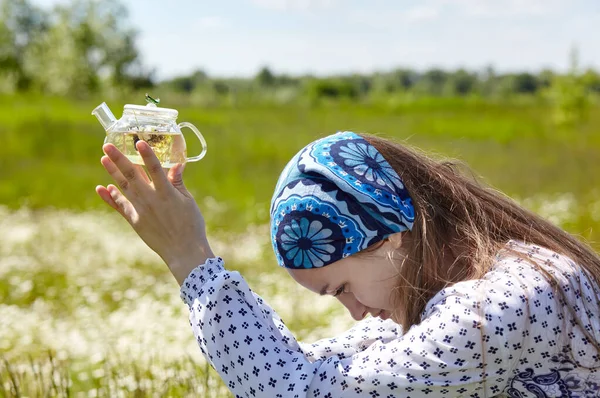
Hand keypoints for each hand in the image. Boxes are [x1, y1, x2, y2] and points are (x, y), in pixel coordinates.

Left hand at [95, 141, 214, 284]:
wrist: (184, 251)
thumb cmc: (191, 225)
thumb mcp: (188, 201)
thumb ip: (178, 182)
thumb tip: (177, 164)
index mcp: (167, 193)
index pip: (155, 169)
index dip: (146, 154)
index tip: (138, 142)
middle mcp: (151, 200)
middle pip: (132, 175)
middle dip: (119, 159)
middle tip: (107, 145)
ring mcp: (141, 210)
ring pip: (123, 187)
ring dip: (112, 173)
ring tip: (103, 159)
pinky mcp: (135, 221)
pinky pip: (120, 207)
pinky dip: (111, 197)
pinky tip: (102, 188)